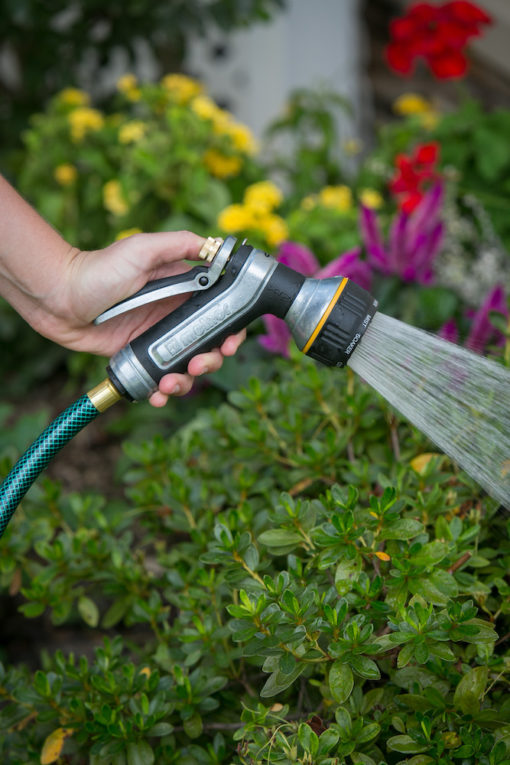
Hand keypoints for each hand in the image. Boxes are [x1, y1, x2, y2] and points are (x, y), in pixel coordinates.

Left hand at [40, 231, 244, 406]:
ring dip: (187, 382)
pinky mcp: (138, 357)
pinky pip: (158, 379)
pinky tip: (157, 395)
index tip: (230, 343)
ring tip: (170, 384)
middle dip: (210, 361)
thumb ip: (180, 244)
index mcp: (183, 290)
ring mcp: (157, 339)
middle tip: (198, 366)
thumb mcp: (142, 249)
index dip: (231, 331)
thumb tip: (219, 247)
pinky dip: (163, 392)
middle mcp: (174, 316)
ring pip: (186, 367)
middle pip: (209, 346)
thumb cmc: (98, 269)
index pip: (220, 313)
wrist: (59, 297)